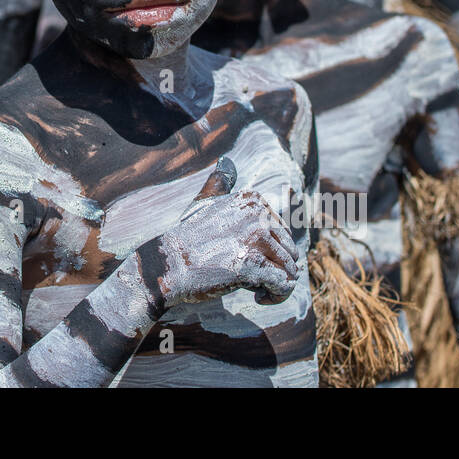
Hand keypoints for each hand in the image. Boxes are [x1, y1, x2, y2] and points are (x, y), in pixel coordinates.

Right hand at [150, 158, 299, 307]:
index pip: (282, 232)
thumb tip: (226, 161)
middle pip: (289, 251)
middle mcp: (257, 215)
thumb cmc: (186, 239)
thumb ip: (219, 183)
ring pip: (290, 270)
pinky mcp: (253, 266)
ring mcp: (256, 240)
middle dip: (277, 270)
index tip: (252, 260)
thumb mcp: (204, 203)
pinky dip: (276, 297)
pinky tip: (258, 296)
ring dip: (277, 287)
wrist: (168, 264)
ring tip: (257, 290)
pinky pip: (284, 286)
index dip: (272, 252)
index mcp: (251, 200)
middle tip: (256, 280)